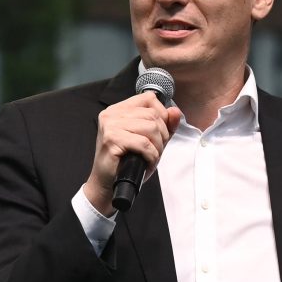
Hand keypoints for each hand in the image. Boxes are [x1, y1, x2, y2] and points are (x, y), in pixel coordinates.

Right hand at [83, 92, 182, 214]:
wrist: (106, 183)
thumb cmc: (126, 162)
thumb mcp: (149, 140)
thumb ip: (164, 125)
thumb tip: (175, 112)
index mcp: (118, 109)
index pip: (148, 98)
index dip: (161, 114)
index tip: (160, 131)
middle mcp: (112, 114)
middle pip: (152, 114)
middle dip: (162, 135)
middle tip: (156, 149)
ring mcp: (110, 126)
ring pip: (150, 128)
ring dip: (157, 146)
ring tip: (151, 156)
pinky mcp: (111, 139)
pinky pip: (143, 143)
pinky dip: (151, 155)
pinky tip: (146, 160)